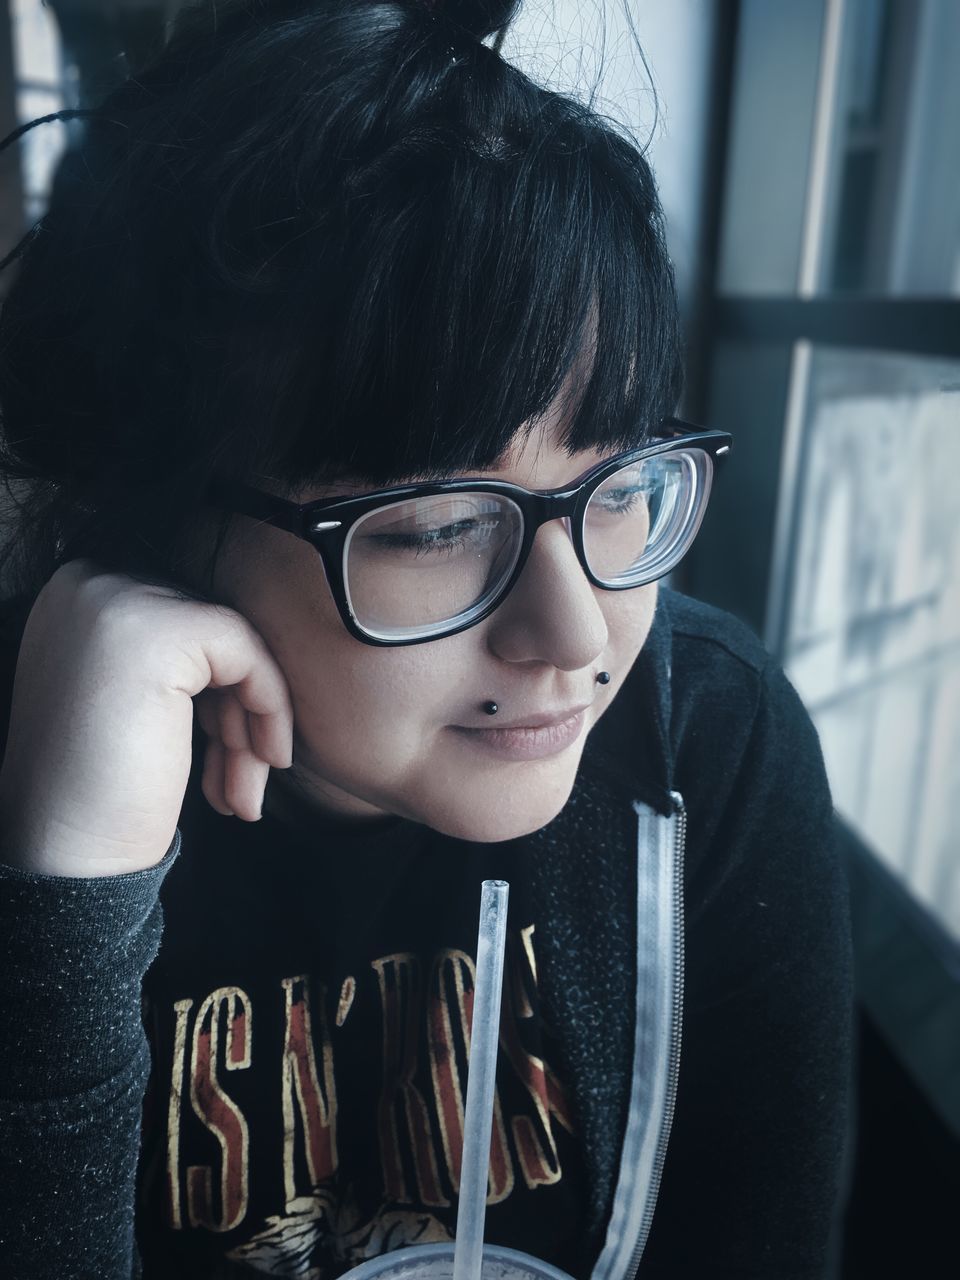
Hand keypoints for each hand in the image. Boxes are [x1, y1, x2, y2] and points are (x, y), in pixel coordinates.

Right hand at [0, 559, 293, 877]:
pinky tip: (260, 764)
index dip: (217, 692)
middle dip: (237, 712)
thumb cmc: (102, 792)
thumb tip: (254, 641)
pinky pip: (248, 652)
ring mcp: (118, 602)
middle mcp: (88, 584)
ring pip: (235, 644)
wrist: (68, 856)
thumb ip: (177, 656)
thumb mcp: (134, 697)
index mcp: (77, 597)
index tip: (225, 754)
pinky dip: (268, 706)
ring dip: (252, 725)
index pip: (184, 622)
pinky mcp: (157, 633)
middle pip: (211, 633)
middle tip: (241, 784)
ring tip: (243, 793)